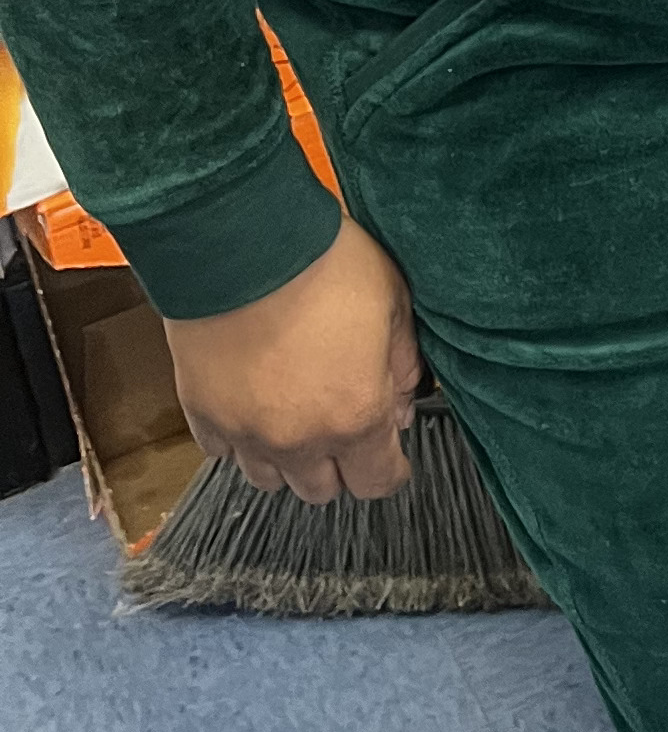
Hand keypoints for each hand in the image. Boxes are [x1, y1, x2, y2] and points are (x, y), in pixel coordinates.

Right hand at [161, 211, 421, 503]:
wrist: (241, 241)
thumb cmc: (321, 263)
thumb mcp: (393, 302)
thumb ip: (401, 363)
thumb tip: (401, 400)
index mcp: (355, 417)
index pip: (377, 481)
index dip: (389, 468)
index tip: (390, 452)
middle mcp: (298, 438)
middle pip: (320, 490)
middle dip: (339, 465)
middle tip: (342, 424)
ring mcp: (244, 430)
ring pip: (268, 479)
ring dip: (287, 459)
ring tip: (295, 416)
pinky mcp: (202, 411)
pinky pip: (222, 450)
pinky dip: (240, 438)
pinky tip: (254, 403)